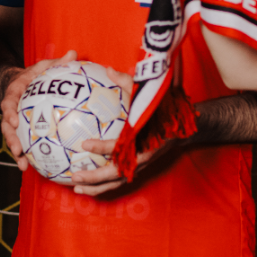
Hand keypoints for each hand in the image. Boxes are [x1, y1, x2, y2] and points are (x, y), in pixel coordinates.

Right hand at [0, 51, 78, 170]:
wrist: (20, 83)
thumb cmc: (34, 76)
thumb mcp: (43, 67)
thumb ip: (56, 63)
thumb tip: (73, 54)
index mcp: (14, 95)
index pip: (9, 103)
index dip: (10, 112)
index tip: (14, 120)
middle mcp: (10, 111)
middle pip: (6, 127)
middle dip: (10, 139)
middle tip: (18, 149)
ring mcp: (13, 122)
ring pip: (12, 138)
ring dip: (16, 152)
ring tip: (23, 165)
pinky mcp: (21, 131)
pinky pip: (23, 144)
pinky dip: (26, 155)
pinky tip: (33, 168)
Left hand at [69, 65, 169, 195]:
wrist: (183, 127)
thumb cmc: (163, 109)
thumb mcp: (148, 94)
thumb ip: (127, 83)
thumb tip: (107, 69)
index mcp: (143, 138)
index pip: (121, 146)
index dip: (103, 147)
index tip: (85, 144)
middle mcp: (142, 156)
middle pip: (116, 172)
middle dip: (95, 177)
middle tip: (74, 175)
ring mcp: (141, 166)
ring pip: (117, 182)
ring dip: (97, 187)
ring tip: (76, 187)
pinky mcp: (138, 169)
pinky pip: (119, 181)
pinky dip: (103, 185)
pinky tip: (86, 185)